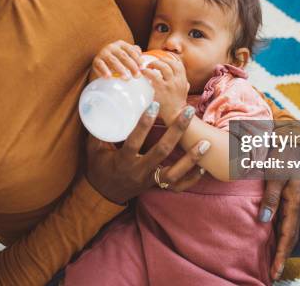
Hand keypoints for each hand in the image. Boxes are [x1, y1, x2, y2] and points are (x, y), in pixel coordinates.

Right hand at [85, 103, 209, 203]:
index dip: (144, 123)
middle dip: (176, 131)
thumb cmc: (99, 168)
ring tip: (205, 143)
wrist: (104, 195)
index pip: (134, 140)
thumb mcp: (94, 149)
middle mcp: (139, 171)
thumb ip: (98, 129)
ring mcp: (150, 180)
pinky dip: (192, 178)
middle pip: (161, 151)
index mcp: (123, 160)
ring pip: (174, 173)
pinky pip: (178, 186)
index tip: (155, 104)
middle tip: (188, 112)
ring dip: (191, 158)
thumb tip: (98, 103)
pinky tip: (204, 168)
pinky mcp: (157, 186)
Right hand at [92, 40, 141, 79]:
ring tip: (126, 78)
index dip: (137, 59)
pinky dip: (104, 71)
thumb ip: (135, 54)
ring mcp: (103, 53)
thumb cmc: (117, 58)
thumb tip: (142, 61)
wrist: (100, 60)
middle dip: (131, 66)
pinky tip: (109, 77)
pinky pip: (100, 65)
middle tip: (137, 76)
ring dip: (120, 70)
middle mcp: (112, 47)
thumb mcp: (125, 54)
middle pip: (123, 56)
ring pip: (113, 61)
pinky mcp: (96, 60)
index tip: (142, 68)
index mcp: (121, 44)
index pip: (131, 51)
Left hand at [142, 55, 189, 125]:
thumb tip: (186, 82)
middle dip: (160, 60)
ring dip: (154, 63)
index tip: (162, 61)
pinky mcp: (161, 89)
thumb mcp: (184, 92)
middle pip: (170, 63)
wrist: (176, 116)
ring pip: (163, 66)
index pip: (178, 64)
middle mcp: (178, 80)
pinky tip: (143, 72)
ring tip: (147, 67)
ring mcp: (170, 84)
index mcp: (183, 80)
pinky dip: (147, 71)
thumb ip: (184, 86)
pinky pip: (154, 75)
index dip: (169, 60)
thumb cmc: (177, 104)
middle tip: (152, 64)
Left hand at [259, 121, 299, 280]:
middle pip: (291, 235)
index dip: (282, 254)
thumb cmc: (282, 152)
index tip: (274, 271)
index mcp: (296, 199)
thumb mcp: (275, 172)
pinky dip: (282, 232)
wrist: (292, 136)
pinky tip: (274, 237)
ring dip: (283, 246)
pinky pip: (287, 218)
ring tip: (274, 262)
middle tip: (273, 274)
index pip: (289, 234)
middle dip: (283, 255)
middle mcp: (298, 202)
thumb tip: (264, 220)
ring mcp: (295, 199)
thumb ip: (270, 196)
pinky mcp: (291, 194)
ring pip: (290, 228)